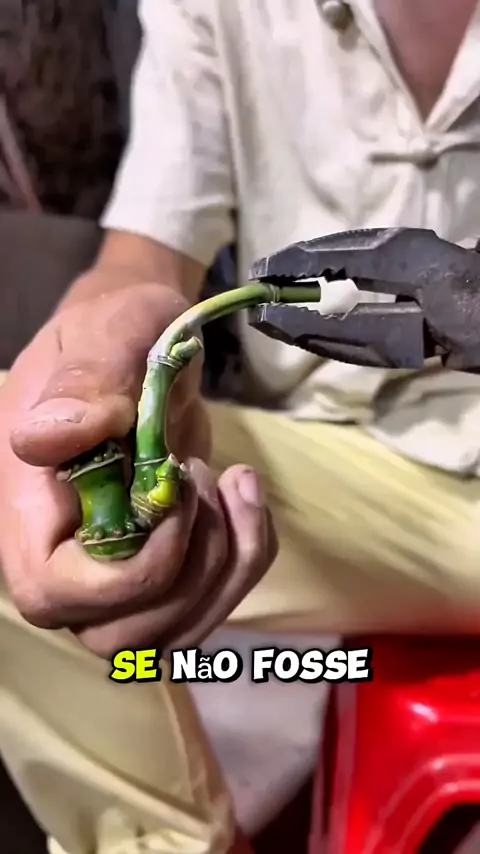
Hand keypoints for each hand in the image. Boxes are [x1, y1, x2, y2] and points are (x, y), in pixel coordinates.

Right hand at [0, 283, 276, 656]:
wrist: (146, 342)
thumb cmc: (116, 328)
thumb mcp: (106, 334)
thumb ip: (82, 383)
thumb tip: (46, 440)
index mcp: (33, 508)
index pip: (57, 593)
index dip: (130, 574)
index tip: (177, 496)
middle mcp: (68, 555)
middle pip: (119, 636)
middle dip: (190, 571)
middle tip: (203, 479)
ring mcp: (117, 569)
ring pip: (171, 634)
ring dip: (227, 568)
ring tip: (232, 482)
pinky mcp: (165, 565)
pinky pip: (209, 605)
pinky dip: (246, 558)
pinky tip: (244, 495)